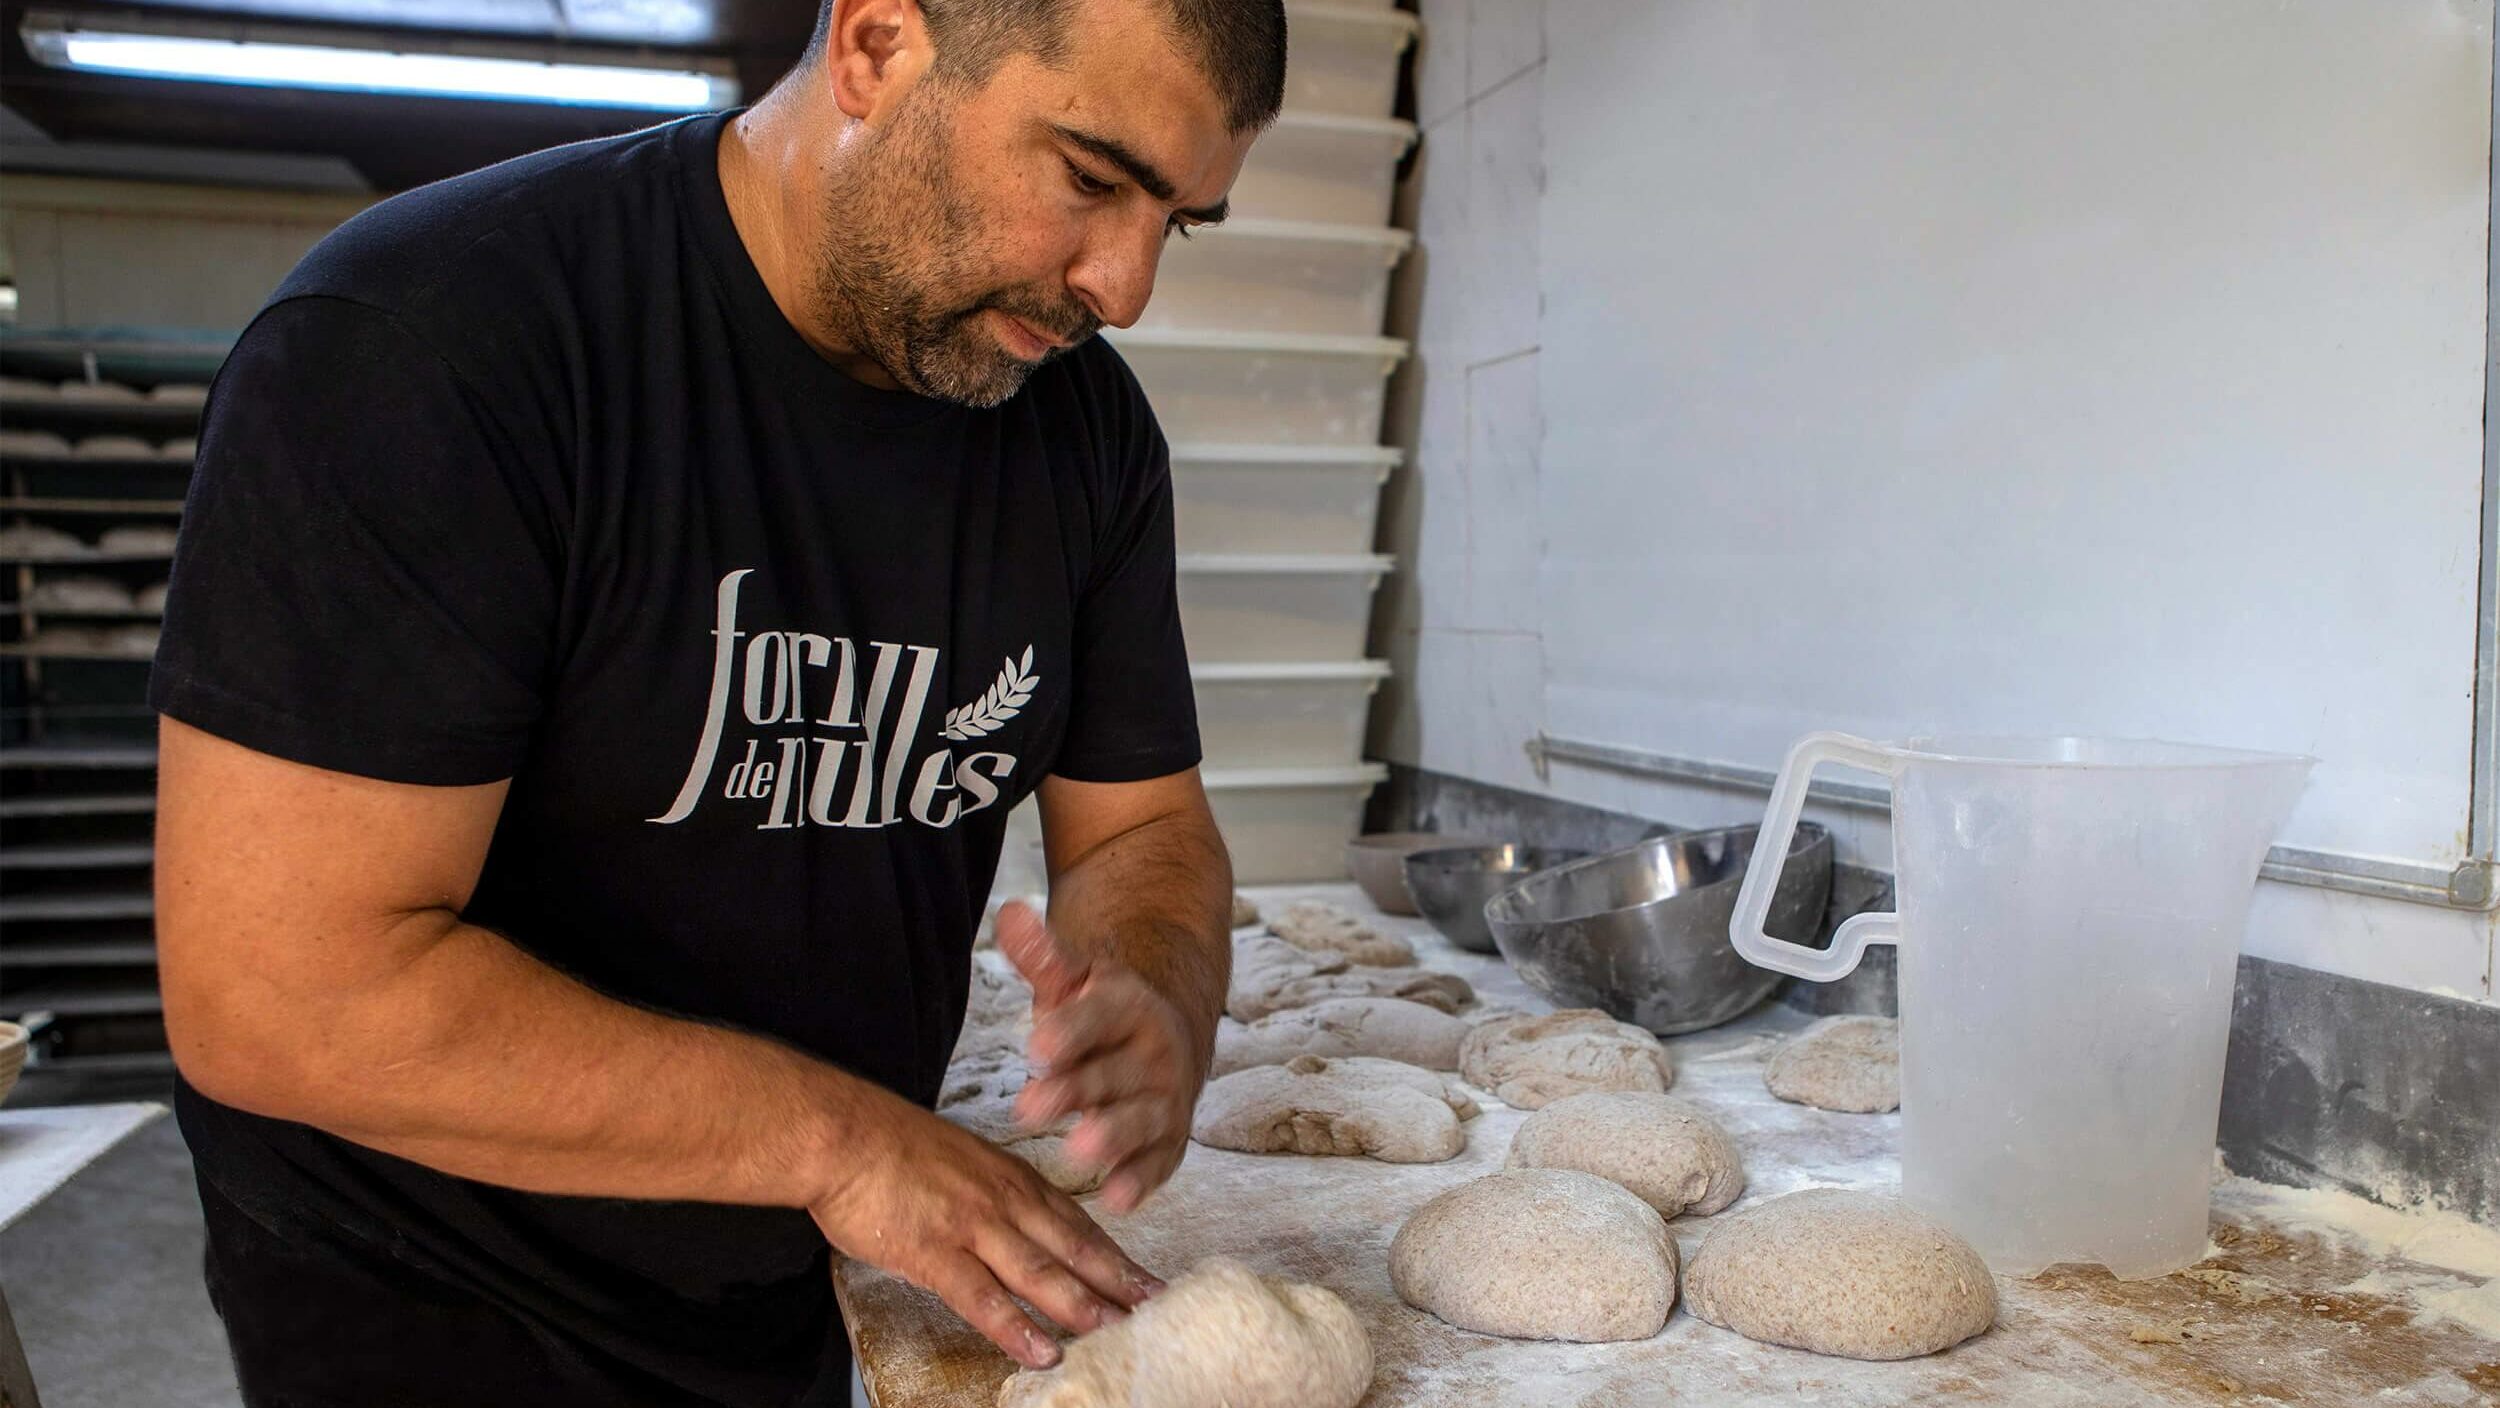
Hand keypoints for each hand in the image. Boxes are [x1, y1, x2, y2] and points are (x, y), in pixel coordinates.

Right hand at [808, 1090, 1160, 1368]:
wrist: (842, 1133)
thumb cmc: (892, 1148)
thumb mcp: (962, 1160)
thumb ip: (994, 1193)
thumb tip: (1018, 1224)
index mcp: (1013, 1179)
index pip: (1078, 1224)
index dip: (1117, 1257)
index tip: (1150, 1283)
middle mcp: (1005, 1201)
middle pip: (1074, 1247)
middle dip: (1120, 1282)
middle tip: (1158, 1310)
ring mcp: (972, 1226)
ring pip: (1040, 1272)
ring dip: (1082, 1305)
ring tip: (1118, 1333)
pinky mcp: (934, 1251)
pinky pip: (982, 1297)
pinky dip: (1016, 1326)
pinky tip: (1043, 1350)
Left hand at [997, 901, 1206, 1212]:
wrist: (1164, 1034)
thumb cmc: (1101, 1012)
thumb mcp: (1072, 980)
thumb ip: (1042, 957)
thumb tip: (1010, 913)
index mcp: (1130, 1006)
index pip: (1098, 1017)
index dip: (1070, 1031)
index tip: (1037, 1046)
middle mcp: (1155, 1052)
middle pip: (1111, 1072)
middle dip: (1075, 1090)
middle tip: (1031, 1106)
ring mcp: (1166, 1098)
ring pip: (1140, 1117)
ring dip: (1114, 1136)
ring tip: (1080, 1149)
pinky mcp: (1170, 1139)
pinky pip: (1158, 1161)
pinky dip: (1141, 1179)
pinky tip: (1117, 1197)